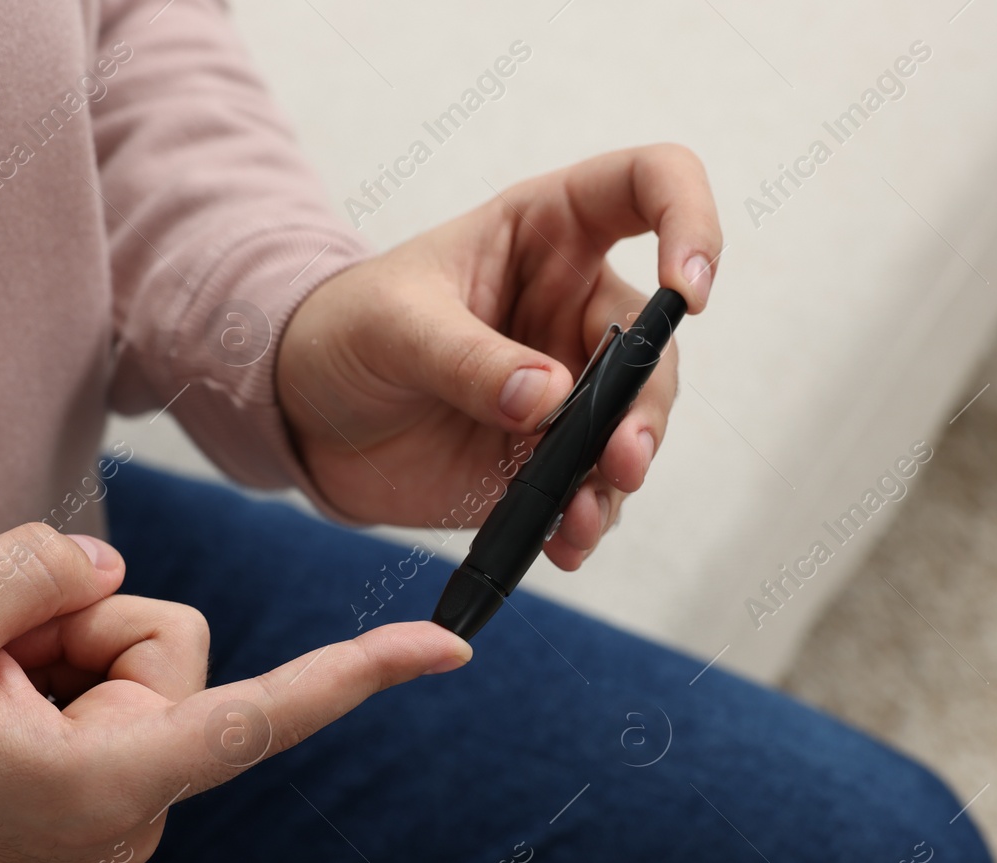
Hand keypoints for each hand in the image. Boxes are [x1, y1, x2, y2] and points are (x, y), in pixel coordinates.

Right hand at [0, 524, 470, 862]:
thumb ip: (33, 568)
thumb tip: (111, 566)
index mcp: (103, 783)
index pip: (256, 715)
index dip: (356, 676)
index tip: (448, 649)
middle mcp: (137, 804)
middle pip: (172, 641)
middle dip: (87, 620)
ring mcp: (127, 799)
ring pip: (146, 652)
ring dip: (67, 642)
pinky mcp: (114, 780)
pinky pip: (121, 678)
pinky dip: (65, 663)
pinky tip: (2, 698)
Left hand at [278, 144, 719, 569]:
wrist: (306, 416)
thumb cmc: (345, 331)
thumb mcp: (391, 327)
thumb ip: (465, 358)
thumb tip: (548, 400)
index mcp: (547, 230)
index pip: (649, 186)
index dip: (690, 220)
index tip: (687, 292)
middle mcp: (574, 305)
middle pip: (652, 339)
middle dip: (646, 403)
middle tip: (619, 458)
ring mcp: (569, 385)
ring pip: (635, 422)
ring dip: (621, 472)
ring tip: (584, 515)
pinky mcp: (550, 456)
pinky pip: (593, 488)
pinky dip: (586, 519)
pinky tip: (566, 542)